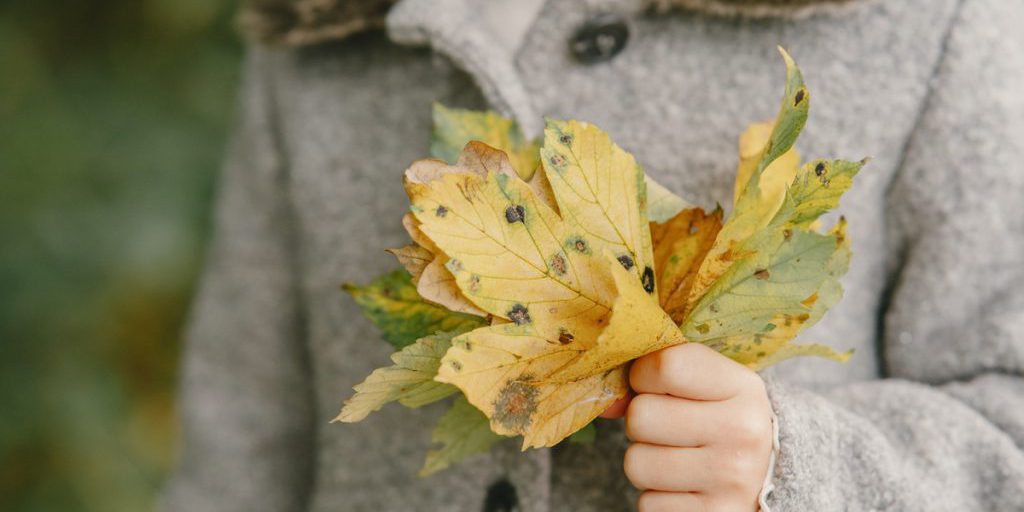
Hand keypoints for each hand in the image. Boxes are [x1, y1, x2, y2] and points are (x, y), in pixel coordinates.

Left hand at [601, 343, 773, 511]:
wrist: (769, 475)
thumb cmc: (722, 419)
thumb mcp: (707, 386)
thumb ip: (653, 378)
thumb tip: (605, 405)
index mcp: (743, 388)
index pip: (667, 366)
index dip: (645, 374)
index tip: (656, 385)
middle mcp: (741, 432)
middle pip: (641, 417)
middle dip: (643, 423)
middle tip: (668, 428)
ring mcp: (730, 479)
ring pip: (636, 463)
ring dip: (646, 461)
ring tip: (676, 457)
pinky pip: (648, 503)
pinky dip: (658, 495)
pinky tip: (685, 485)